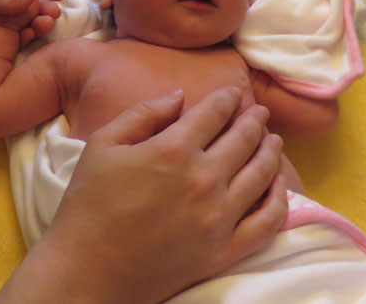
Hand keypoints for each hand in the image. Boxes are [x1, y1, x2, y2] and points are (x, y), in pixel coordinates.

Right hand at [0, 88, 287, 303]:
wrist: (87, 271)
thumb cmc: (88, 204)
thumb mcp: (103, 144)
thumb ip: (144, 113)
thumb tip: (179, 96)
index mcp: (173, 149)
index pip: (214, 113)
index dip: (228, 98)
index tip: (234, 93)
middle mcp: (204, 179)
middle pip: (244, 139)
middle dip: (254, 121)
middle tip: (260, 113)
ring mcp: (218, 218)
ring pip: (262, 174)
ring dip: (271, 152)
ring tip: (274, 141)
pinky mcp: (223, 251)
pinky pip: (267, 223)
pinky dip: (279, 200)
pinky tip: (278, 186)